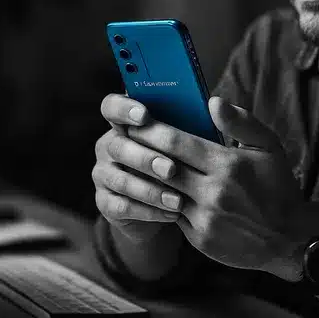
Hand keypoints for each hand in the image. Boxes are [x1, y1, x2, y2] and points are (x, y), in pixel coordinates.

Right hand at [92, 94, 184, 242]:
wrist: (169, 205)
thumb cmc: (183, 163)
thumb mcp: (190, 142)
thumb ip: (197, 122)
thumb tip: (215, 103)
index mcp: (126, 123)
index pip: (111, 106)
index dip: (124, 109)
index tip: (145, 116)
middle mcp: (109, 145)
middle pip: (117, 146)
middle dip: (146, 158)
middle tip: (172, 170)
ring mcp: (103, 174)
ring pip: (120, 180)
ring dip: (150, 190)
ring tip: (178, 200)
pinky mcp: (105, 202)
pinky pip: (121, 207)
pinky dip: (148, 211)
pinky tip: (172, 214)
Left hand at [123, 96, 318, 280]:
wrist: (291, 239)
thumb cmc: (279, 187)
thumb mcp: (269, 147)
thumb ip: (241, 121)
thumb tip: (212, 101)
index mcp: (228, 164)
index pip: (177, 142)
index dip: (150, 130)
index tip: (133, 119)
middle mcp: (214, 191)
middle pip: (162, 166)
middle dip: (139, 150)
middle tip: (121, 136)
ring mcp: (206, 218)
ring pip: (162, 193)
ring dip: (143, 178)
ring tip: (128, 163)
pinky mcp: (201, 239)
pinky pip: (172, 216)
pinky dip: (159, 202)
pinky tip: (149, 191)